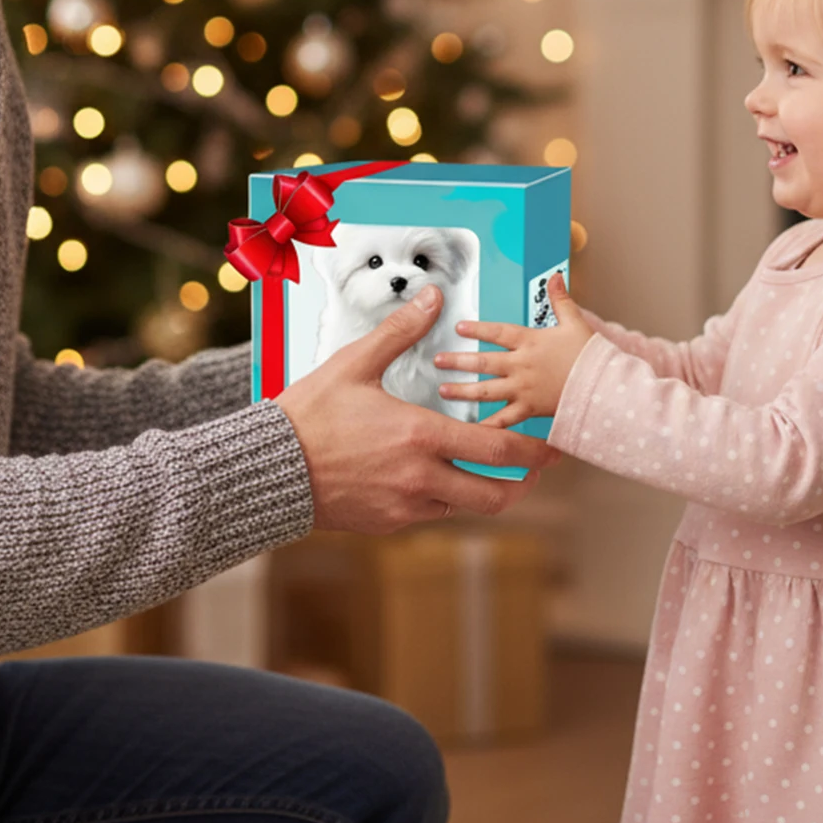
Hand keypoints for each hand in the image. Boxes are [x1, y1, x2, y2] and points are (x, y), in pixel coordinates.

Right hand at [275, 284, 560, 533]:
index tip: (553, 447)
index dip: (535, 451)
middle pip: (495, 495)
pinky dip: (443, 498)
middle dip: (522, 484)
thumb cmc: (310, 414)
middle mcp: (420, 479)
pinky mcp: (387, 523)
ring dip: (480, 490)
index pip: (498, 450)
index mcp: (420, 436)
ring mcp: (404, 507)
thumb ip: (401, 332)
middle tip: (534, 469)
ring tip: (486, 469)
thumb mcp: (355, 364)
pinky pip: (430, 514)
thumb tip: (434, 298)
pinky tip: (437, 477)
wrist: (269, 468)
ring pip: (463, 507)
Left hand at [434, 270, 594, 428]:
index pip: (498, 332)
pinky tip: (469, 429)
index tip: (458, 327)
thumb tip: (555, 276)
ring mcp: (524, 389)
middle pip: (483, 362)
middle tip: (438, 360)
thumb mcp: (575, 322)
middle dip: (458, 361)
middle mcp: (522, 365)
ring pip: (487, 390)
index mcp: (530, 342)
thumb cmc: (590, 355)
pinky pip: (504, 420)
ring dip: (463, 390)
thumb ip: (560, 299)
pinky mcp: (531, 409)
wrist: (605, 386)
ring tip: (444, 389)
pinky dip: (487, 426)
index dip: (477, 329)